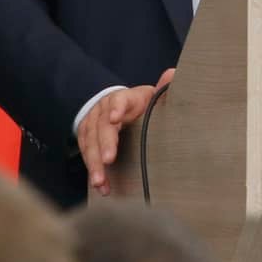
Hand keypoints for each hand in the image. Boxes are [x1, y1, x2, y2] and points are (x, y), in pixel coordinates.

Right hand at [79, 67, 174, 193]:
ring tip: (101, 182)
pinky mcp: (86, 139)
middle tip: (108, 160)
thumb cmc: (139, 106)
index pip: (118, 101)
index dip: (116, 108)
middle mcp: (103, 110)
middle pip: (101, 126)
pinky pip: (87, 155)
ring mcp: (92, 124)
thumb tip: (174, 74)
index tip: (115, 118)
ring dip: (94, 163)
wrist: (118, 107)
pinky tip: (102, 186)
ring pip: (90, 143)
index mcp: (122, 98)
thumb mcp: (151, 96)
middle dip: (104, 144)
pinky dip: (93, 171)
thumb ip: (163, 88)